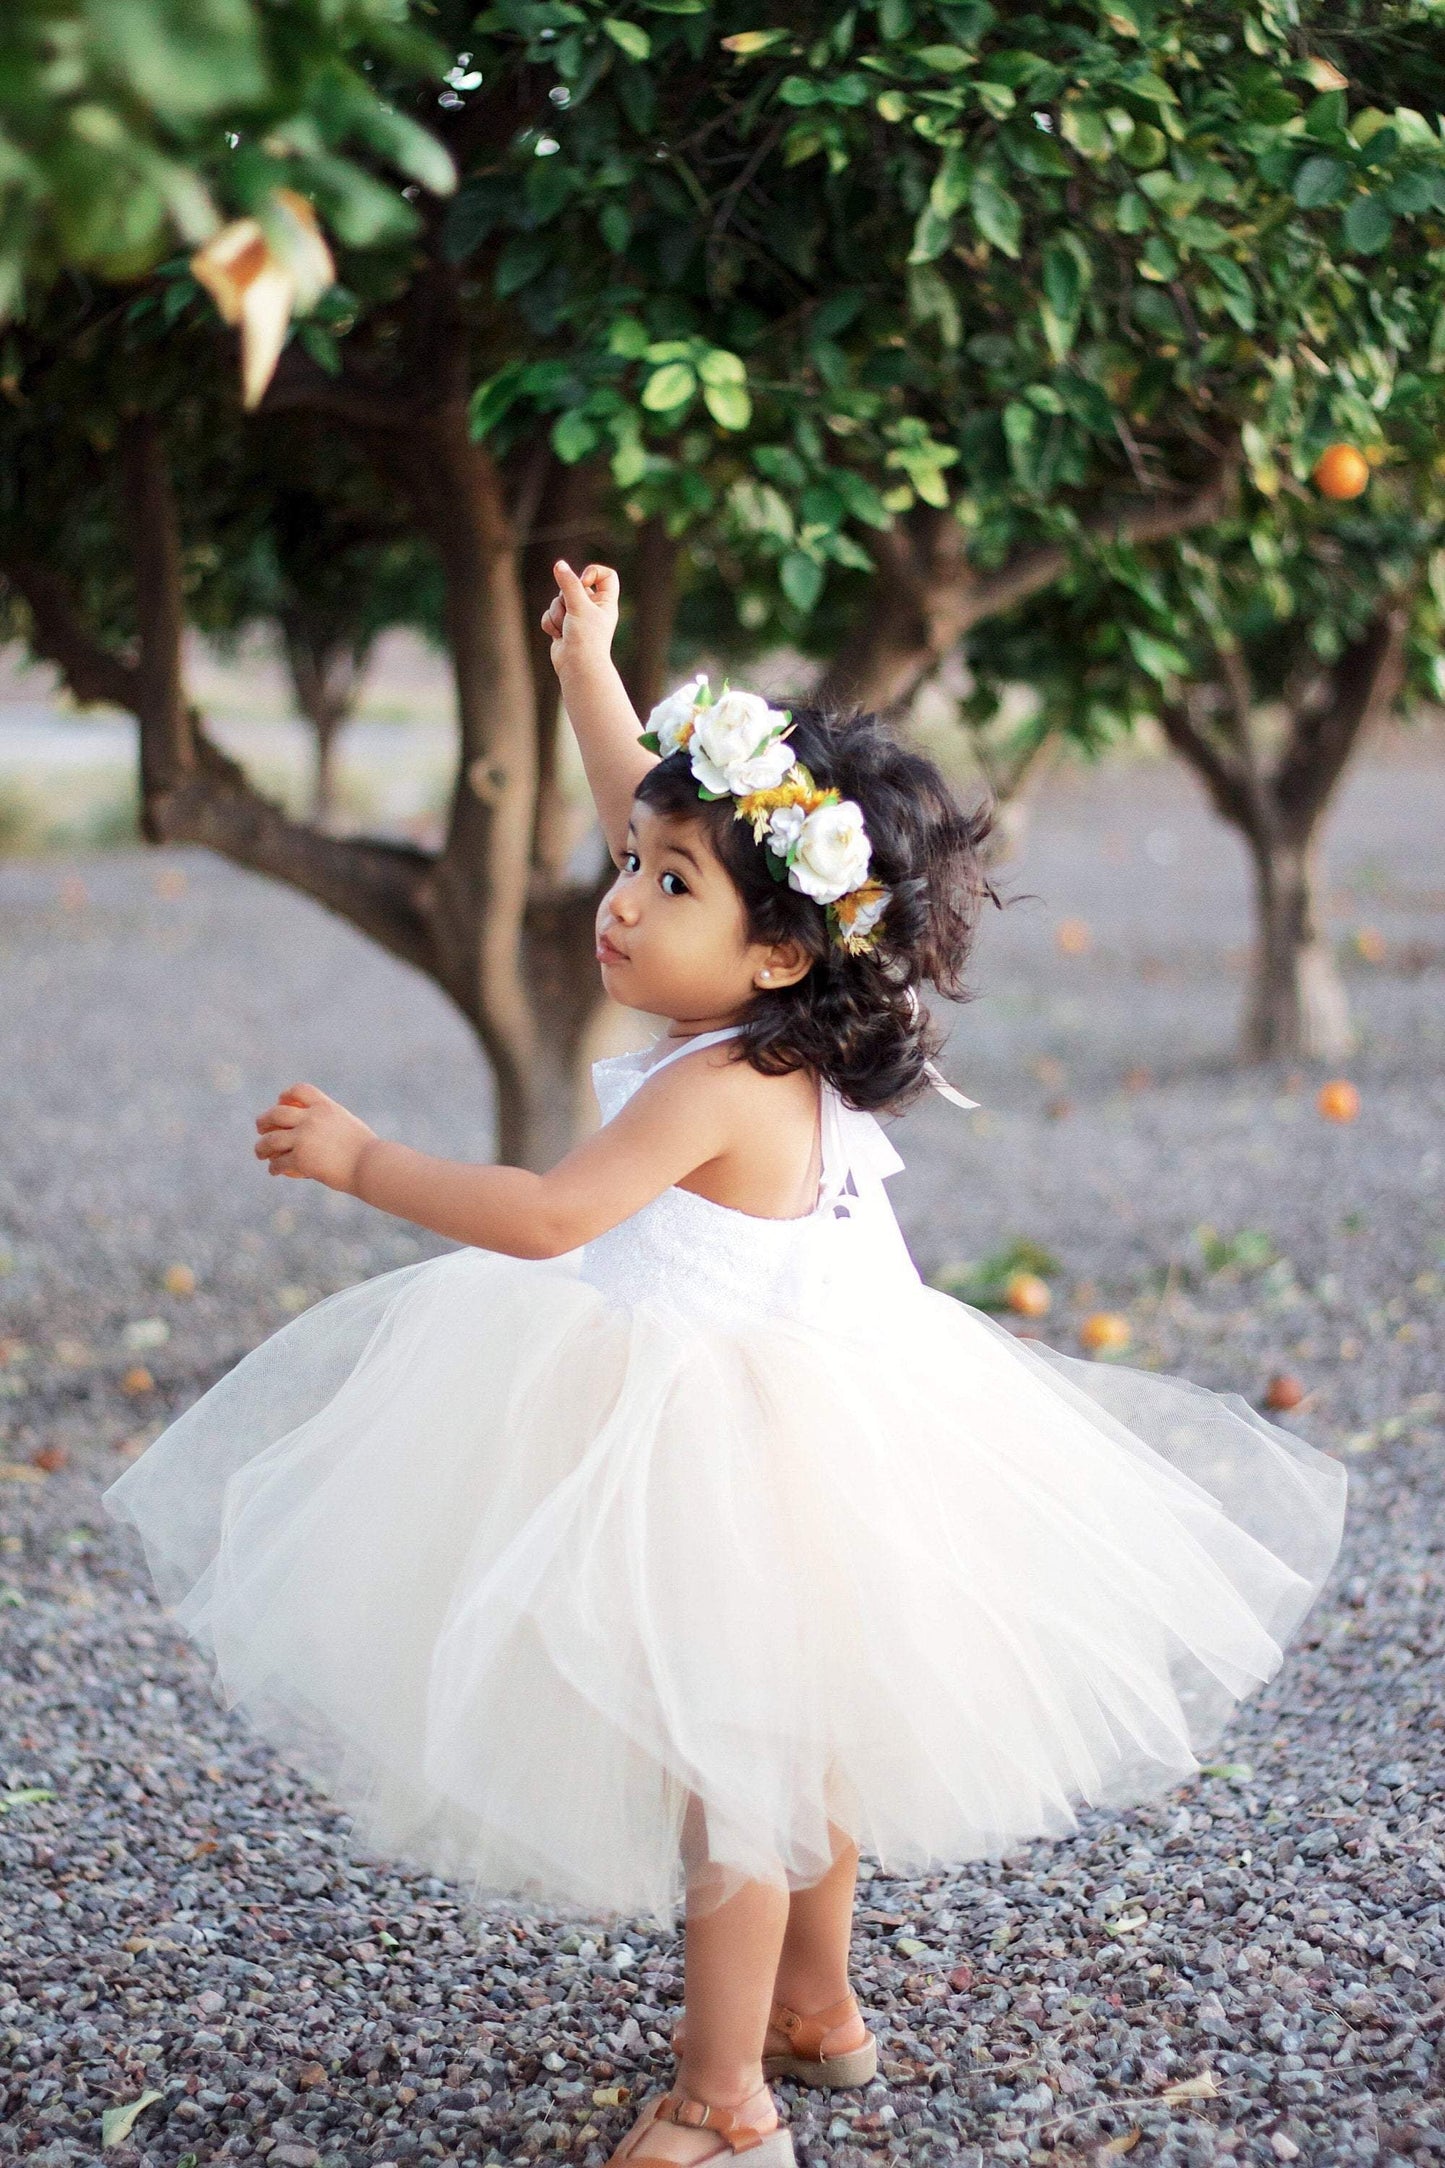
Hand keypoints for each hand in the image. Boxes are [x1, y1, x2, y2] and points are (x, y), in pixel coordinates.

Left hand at [254, 1083, 376, 1192]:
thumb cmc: (367, 1151)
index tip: (280, 1102)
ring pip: (270, 1139)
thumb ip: (330, 1125)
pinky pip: (279, 1162)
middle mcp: (312, 1118)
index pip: (299, 1090)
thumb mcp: (349, 1126)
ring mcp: (304, 1138)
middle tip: (261, 1129)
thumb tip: (318, 1133)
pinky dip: (274, 1167)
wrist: (371, 1166)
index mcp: (325, 1107)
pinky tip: (275, 1171)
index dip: (286, 1095)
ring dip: (261, 1147)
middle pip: (276, 1113)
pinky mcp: (300, 1159)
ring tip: (261, 1153)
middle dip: (264, 1120)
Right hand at [541, 559, 619, 676]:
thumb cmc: (586, 639)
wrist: (577, 668)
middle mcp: (593, 609)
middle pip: (574, 586)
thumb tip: (560, 564)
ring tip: (567, 629)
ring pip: (558, 601)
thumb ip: (569, 583)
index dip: (593, 572)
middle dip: (566, 598)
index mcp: (605, 602)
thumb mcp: (578, 605)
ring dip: (558, 614)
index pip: (606, 576)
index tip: (584, 581)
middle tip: (573, 612)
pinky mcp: (563, 628)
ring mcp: (577, 618)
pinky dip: (551, 624)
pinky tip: (558, 636)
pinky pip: (550, 615)